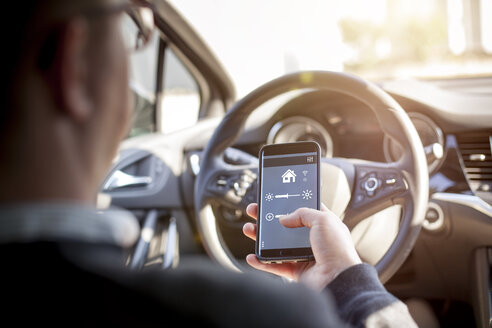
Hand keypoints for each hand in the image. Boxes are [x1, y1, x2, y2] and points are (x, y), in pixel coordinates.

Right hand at [243, 203, 360, 290]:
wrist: (339, 279)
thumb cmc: (338, 250)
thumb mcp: (323, 219)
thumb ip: (303, 213)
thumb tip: (284, 218)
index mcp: (323, 225)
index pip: (303, 211)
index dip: (289, 204)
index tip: (275, 199)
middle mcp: (313, 240)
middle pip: (285, 227)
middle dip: (268, 219)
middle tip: (255, 211)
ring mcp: (303, 256)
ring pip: (277, 245)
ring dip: (261, 238)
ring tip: (249, 229)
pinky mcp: (296, 271)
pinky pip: (275, 265)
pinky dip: (262, 262)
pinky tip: (253, 256)